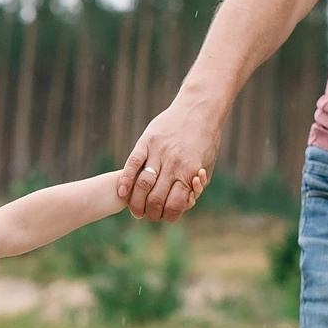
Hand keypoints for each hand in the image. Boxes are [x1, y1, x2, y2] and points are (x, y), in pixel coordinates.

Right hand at [117, 96, 218, 220]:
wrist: (199, 110)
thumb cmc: (205, 141)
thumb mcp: (206, 166)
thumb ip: (195, 186)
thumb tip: (183, 204)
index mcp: (190, 172)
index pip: (175, 205)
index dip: (168, 216)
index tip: (164, 217)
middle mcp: (174, 164)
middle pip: (156, 199)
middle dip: (151, 213)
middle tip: (147, 215)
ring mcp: (158, 152)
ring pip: (142, 185)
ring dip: (136, 203)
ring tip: (134, 209)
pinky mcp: (146, 141)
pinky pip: (132, 164)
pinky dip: (125, 181)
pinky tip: (121, 192)